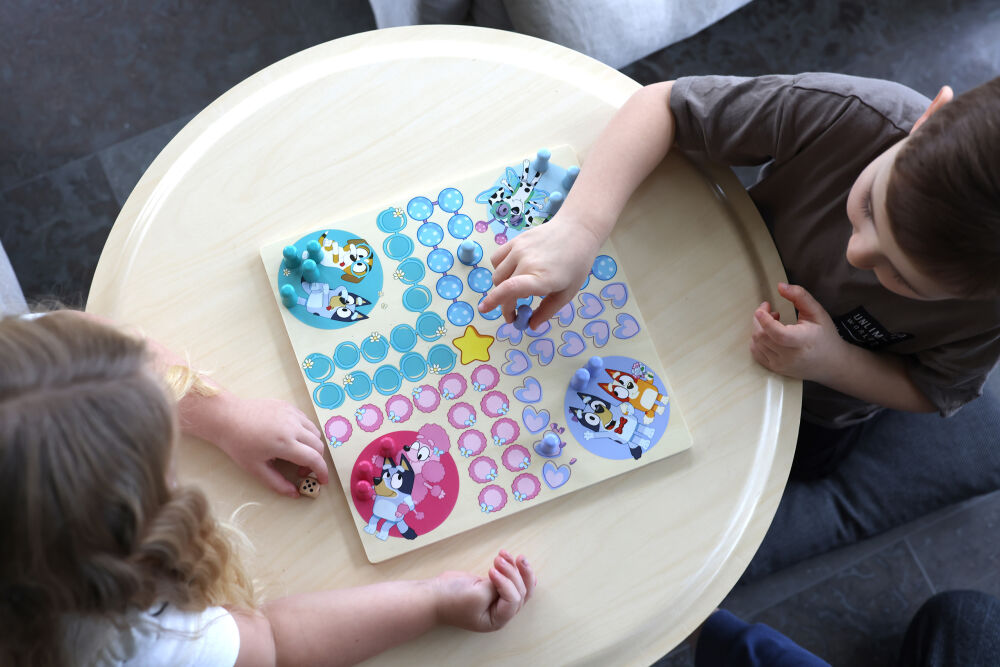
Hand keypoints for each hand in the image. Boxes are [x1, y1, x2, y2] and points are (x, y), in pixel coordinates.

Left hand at [209, 394, 328, 496]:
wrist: (228, 418)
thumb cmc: (238, 444)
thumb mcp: (255, 468)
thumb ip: (277, 483)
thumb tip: (294, 493)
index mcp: (284, 443)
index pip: (314, 459)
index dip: (322, 471)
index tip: (322, 480)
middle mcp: (292, 427)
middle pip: (318, 446)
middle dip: (316, 461)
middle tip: (301, 470)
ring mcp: (292, 414)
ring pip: (315, 432)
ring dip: (312, 446)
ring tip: (296, 454)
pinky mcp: (288, 406)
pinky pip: (306, 421)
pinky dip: (306, 432)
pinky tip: (291, 439)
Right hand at [432, 550, 535, 631]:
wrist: (434, 595)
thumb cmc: (452, 600)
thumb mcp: (477, 595)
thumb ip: (497, 587)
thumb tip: (508, 575)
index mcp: (498, 620)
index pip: (513, 600)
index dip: (507, 583)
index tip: (491, 571)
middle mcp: (501, 612)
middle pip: (521, 592)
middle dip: (515, 573)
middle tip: (501, 558)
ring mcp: (498, 599)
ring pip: (518, 584)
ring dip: (514, 567)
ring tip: (503, 553)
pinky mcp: (493, 588)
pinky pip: (509, 578)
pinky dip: (510, 567)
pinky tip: (509, 557)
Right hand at [478, 215, 600, 328]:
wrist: (576, 230)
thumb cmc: (576, 264)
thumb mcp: (567, 293)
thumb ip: (547, 311)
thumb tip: (531, 325)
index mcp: (542, 278)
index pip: (510, 290)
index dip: (494, 302)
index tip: (484, 310)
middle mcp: (527, 262)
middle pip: (501, 287)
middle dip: (504, 303)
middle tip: (514, 310)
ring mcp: (519, 249)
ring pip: (497, 275)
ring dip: (502, 287)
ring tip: (518, 288)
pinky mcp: (515, 241)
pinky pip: (497, 259)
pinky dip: (499, 269)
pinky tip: (513, 271)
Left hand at [750, 283, 846, 381]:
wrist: (831, 363)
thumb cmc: (825, 335)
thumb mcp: (817, 312)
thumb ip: (800, 296)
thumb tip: (780, 286)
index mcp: (803, 341)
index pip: (779, 334)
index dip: (766, 321)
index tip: (762, 308)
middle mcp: (790, 356)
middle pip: (763, 337)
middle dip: (760, 319)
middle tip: (769, 309)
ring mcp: (781, 365)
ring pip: (757, 343)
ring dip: (759, 328)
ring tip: (773, 320)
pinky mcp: (775, 369)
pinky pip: (756, 353)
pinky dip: (757, 340)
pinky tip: (768, 333)